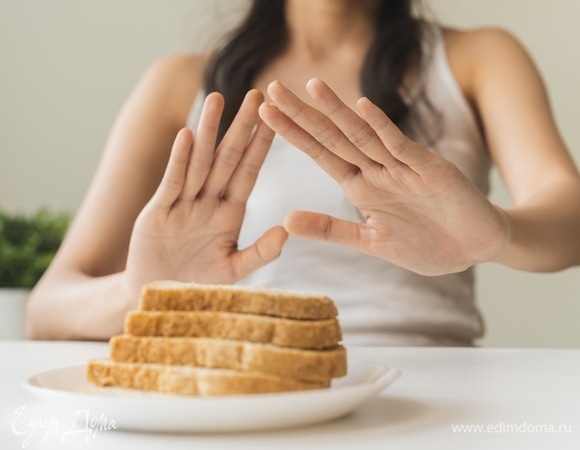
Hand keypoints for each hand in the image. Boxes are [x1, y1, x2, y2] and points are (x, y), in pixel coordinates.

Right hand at [124, 90, 287, 300]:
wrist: (160, 298)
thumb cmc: (198, 284)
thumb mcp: (233, 270)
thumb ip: (260, 252)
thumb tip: (286, 230)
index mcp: (230, 213)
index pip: (249, 172)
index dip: (261, 145)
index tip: (275, 119)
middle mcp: (209, 202)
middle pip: (228, 158)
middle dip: (241, 128)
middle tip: (255, 94)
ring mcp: (183, 204)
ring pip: (200, 162)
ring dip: (209, 132)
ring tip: (218, 99)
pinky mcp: (158, 212)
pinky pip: (172, 182)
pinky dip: (179, 160)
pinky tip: (187, 136)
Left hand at [259, 79, 507, 275]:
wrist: (475, 247)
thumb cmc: (426, 245)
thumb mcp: (370, 242)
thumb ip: (331, 230)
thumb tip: (285, 220)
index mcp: (361, 187)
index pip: (320, 154)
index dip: (293, 134)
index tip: (264, 114)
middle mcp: (377, 170)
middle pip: (334, 137)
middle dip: (303, 114)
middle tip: (272, 88)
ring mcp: (403, 167)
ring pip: (363, 135)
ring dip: (337, 112)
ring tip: (311, 87)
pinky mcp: (430, 169)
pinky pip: (402, 146)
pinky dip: (383, 128)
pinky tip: (362, 108)